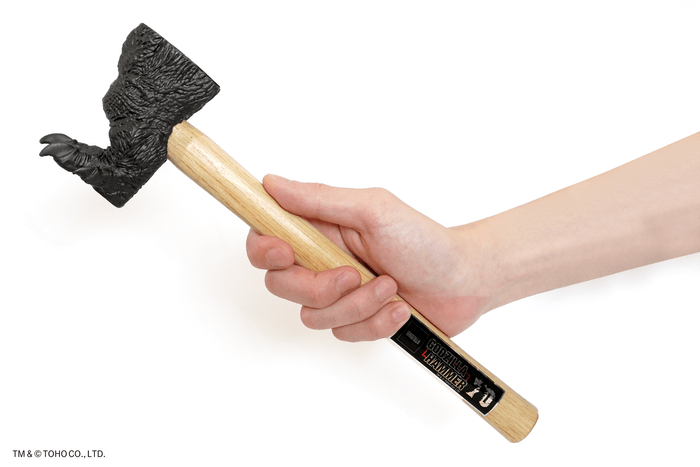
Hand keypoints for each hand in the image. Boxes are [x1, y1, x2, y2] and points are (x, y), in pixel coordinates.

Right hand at [246, 175, 493, 341]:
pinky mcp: (356, 320)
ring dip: (356, 304)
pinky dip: (374, 322)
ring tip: (389, 287)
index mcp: (322, 228)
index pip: (266, 238)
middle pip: (281, 285)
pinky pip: (343, 333)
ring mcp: (339, 293)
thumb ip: (319, 200)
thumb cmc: (424, 240)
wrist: (464, 280)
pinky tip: (398, 308)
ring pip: (313, 315)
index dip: (265, 250)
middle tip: (353, 274)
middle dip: (318, 287)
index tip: (285, 253)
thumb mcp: (373, 209)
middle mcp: (323, 260)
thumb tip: (272, 184)